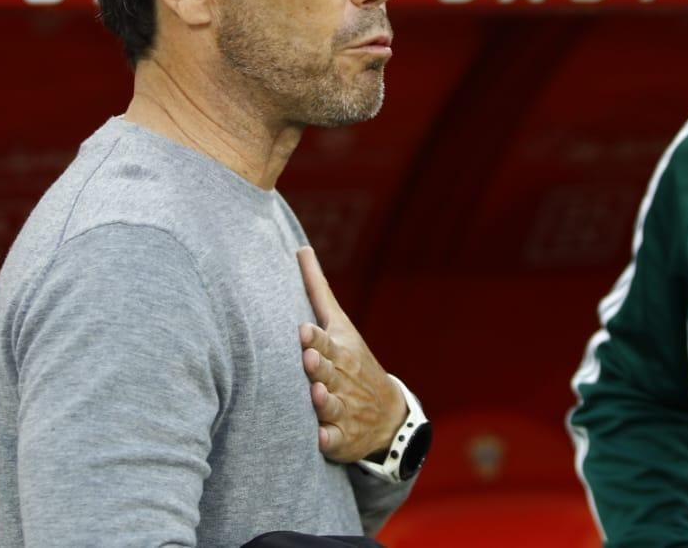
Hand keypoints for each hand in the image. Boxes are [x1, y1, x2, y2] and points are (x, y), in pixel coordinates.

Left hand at [297, 246, 405, 462]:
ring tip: (316, 393)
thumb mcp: (340, 324)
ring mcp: (343, 408)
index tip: (303, 331)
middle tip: (310, 359)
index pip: (324, 341)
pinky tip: (322, 438)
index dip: (314, 338)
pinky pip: (335, 439)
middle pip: (327, 372)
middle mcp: (341, 380)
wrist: (387, 414)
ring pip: (330, 405)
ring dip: (324, 400)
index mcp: (339, 351)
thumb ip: (316, 289)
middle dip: (319, 366)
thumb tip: (301, 248)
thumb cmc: (351, 359)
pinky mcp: (340, 437)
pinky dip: (329, 439)